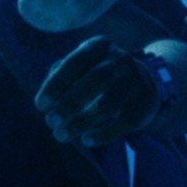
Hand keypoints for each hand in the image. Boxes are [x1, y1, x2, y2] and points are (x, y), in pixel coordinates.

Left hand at [34, 35, 163, 146]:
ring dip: (83, 121)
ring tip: (62, 135)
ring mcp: (136, 81)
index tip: (40, 105)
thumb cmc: (98, 76)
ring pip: (110, 102)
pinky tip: (86, 140)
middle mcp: (121, 59)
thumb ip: (60, 79)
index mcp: (100, 46)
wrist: (143, 82)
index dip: (57, 83)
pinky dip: (104, 133)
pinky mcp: (146, 103)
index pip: (76, 62)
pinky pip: (125, 120)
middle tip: (50, 122)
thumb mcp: (81, 68)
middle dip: (70, 102)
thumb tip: (47, 102)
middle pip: (97, 79)